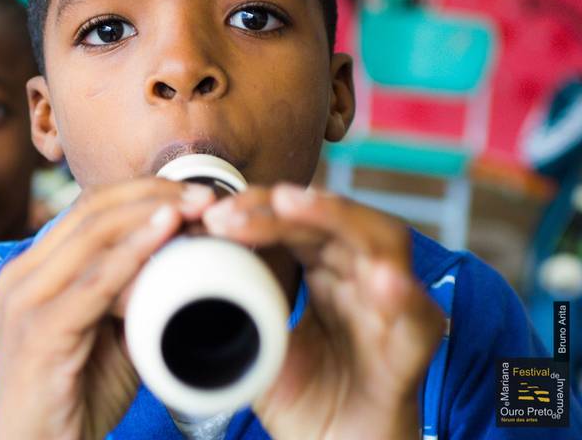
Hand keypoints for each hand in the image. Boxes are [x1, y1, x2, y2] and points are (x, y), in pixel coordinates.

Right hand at [0, 178, 215, 439]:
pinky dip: (134, 252)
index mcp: (35, 268)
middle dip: (154, 194)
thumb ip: (135, 292)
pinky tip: (167, 232)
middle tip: (206, 195)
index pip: (90, 208)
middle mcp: (23, 274)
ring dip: (151, 214)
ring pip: (93, 235)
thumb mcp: (111, 331)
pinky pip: (93, 281)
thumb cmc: (77, 393)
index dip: (144, 192)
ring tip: (198, 207)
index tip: (195, 193)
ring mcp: (25, 300)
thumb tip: (182, 257)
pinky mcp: (39, 330)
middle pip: (92, 210)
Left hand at [203, 184, 445, 439]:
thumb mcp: (259, 348)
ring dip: (338, 219)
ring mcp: (391, 307)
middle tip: (235, 211)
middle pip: (336, 219)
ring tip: (292, 206)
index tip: (214, 216)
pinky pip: (416, 317)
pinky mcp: (415, 347)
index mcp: (327, 272)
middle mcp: (361, 278)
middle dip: (285, 207)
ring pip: (382, 242)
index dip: (259, 210)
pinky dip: (402, 297)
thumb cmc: (305, 402)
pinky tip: (382, 281)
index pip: (298, 224)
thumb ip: (237, 309)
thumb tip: (190, 270)